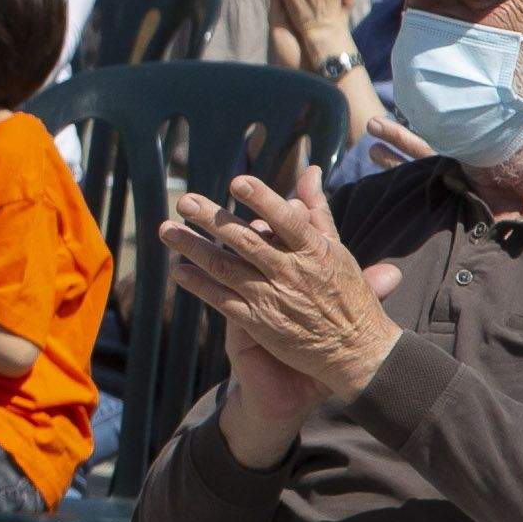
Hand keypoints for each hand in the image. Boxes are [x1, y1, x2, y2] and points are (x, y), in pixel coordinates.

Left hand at [161, 166, 407, 406]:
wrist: (355, 350)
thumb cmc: (347, 293)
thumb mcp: (336, 248)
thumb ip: (317, 209)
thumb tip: (310, 171)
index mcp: (313, 252)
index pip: (286, 221)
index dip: (262, 200)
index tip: (238, 182)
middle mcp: (291, 273)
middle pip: (245, 241)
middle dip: (211, 219)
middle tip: (184, 200)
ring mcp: (272, 298)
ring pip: (226, 268)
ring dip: (193, 247)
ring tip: (167, 229)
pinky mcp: (259, 324)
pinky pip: (222, 300)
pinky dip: (199, 285)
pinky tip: (177, 271)